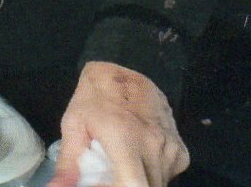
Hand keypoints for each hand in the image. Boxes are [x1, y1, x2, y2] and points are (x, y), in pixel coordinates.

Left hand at [48, 62, 187, 186]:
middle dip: (125, 184)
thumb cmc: (94, 99)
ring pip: (156, 182)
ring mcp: (171, 150)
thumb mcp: (73, 125)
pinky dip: (151, 173)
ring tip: (121, 162)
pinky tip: (137, 157)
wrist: (124, 74)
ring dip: (137, 178)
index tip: (107, 185)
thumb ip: (68, 163)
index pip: (134, 185)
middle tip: (110, 175)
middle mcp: (154, 146)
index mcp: (125, 139)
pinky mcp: (181, 154)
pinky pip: (167, 174)